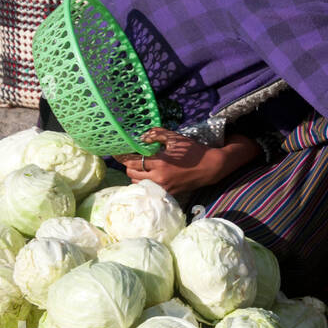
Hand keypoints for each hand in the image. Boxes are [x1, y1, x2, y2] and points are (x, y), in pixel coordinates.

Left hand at [113, 129, 257, 197]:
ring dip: (135, 175)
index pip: (132, 161)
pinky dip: (145, 182)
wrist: (211, 167)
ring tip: (140, 167)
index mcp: (160, 163)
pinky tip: (148, 176)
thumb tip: (141, 137)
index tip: (116, 153)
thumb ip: (157, 135)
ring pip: (138, 183)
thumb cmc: (194, 151)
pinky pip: (149, 188)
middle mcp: (159, 177)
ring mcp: (163, 187)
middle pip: (131, 173)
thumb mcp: (176, 139)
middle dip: (128, 166)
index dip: (121, 157)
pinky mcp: (168, 192)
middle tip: (130, 158)